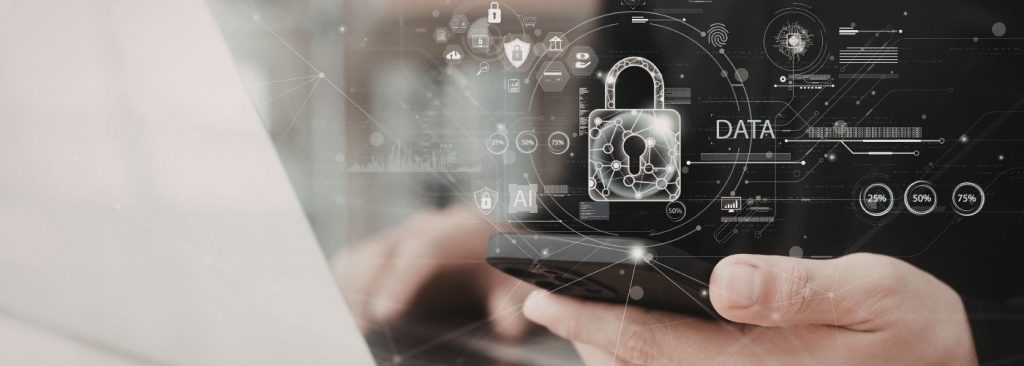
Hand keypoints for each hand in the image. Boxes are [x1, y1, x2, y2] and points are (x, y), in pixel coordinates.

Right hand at [332, 205, 533, 337]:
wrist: (498, 251)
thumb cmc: (506, 272)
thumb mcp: (519, 287)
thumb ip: (515, 305)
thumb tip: (509, 325)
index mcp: (463, 230)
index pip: (426, 247)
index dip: (401, 280)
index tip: (385, 313)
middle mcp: (427, 226)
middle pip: (386, 250)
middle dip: (366, 288)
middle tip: (357, 327)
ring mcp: (402, 235)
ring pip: (365, 254)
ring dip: (351, 289)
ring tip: (347, 325)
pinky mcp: (384, 249)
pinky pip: (355, 261)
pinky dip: (344, 285)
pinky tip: (342, 313)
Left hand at [523, 253, 976, 364]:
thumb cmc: (914, 341)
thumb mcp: (873, 293)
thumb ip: (799, 286)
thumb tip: (730, 277)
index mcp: (753, 361)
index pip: (646, 340)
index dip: (585, 317)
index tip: (541, 295)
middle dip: (583, 334)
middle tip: (546, 301)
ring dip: (607, 353)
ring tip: (578, 321)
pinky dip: (644, 364)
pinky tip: (637, 347)